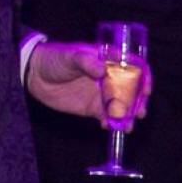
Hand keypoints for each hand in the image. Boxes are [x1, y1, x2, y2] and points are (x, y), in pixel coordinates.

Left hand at [26, 39, 151, 122]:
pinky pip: (107, 117)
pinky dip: (112, 123)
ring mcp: (103, 94)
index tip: (146, 90)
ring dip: (128, 116)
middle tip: (138, 113)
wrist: (35, 75)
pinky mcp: (93, 108)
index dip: (144, 79)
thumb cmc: (55, 58)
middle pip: (133, 91)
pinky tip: (110, 127)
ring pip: (122, 106)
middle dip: (138, 102)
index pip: (135, 68)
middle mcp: (110, 78)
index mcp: (110, 61)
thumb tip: (101, 69)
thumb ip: (86, 61)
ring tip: (127, 125)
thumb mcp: (70, 55)